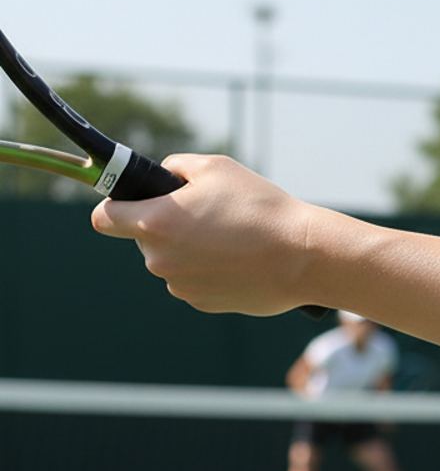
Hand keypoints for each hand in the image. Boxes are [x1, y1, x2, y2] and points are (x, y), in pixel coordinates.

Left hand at [92, 154, 320, 315]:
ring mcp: (181, 286)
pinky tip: (240, 260)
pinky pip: (194, 282)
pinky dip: (210, 271)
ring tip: (231, 239)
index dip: (115, 206)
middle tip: (207, 215)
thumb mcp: (216, 168)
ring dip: (189, 250)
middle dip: (166, 226)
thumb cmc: (261, 208)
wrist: (303, 256)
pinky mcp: (203, 303)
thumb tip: (164, 178)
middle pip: (144, 239)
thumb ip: (175, 167)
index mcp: (156, 222)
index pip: (104, 218)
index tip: (131, 203)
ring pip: (171, 262)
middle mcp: (160, 259)